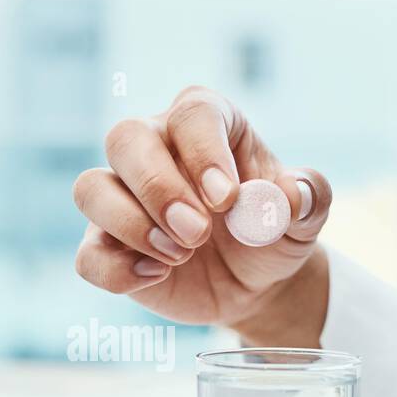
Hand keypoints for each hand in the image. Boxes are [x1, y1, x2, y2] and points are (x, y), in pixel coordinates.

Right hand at [71, 86, 332, 345]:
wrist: (257, 281)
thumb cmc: (274, 230)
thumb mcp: (306, 214)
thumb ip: (309, 195)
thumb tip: (288, 195)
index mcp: (206, 123)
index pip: (192, 115)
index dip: (203, 153)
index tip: (227, 200)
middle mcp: (155, 148)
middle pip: (125, 139)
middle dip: (159, 189)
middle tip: (198, 233)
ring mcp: (123, 197)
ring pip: (91, 189)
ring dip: (132, 225)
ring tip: (180, 255)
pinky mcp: (106, 245)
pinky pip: (87, 255)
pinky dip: (117, 271)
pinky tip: (157, 277)